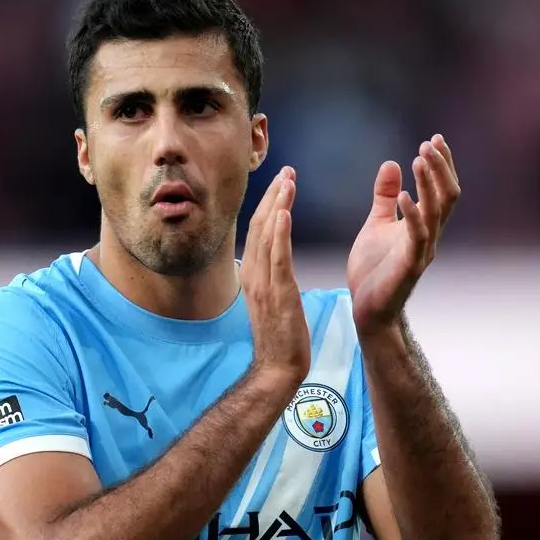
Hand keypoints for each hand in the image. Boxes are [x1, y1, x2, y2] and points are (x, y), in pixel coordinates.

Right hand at [241, 166, 310, 387]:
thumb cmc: (279, 338)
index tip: (281, 182)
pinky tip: (284, 212)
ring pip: (268, 236)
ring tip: (288, 181)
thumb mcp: (271, 301)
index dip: (268, 204)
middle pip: (261, 227)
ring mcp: (264, 284)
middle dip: (274, 196)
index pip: (258, 232)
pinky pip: (278, 258)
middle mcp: (254, 275)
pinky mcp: (278, 294)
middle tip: (287, 171)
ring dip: (277, 205)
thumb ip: (270, 278)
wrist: (277, 368)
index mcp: (252, 275)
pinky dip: (280, 233)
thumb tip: (273, 262)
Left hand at [348, 135, 460, 335]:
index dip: (441, 164)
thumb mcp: (376, 224)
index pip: (442, 189)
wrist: (366, 309)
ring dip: (429, 184)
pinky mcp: (408, 265)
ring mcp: (421, 251)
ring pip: (436, 212)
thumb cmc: (373, 270)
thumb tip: (391, 163)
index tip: (433, 139)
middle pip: (447, 196)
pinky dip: (411, 214)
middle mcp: (429, 236)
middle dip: (440, 168)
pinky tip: (402, 194)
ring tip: (419, 158)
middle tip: (429, 144)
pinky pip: (416, 236)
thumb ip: (384, 197)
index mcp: (424, 225)